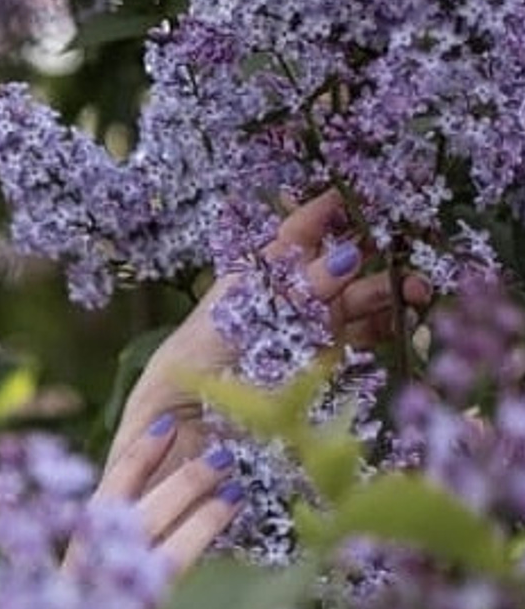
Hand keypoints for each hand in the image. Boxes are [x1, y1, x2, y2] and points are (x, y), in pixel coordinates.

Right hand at [0, 413, 241, 608]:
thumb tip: (171, 569)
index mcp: (64, 594)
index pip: (97, 511)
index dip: (129, 465)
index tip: (160, 422)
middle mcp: (73, 602)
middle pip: (123, 520)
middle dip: (171, 478)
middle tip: (216, 444)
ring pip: (143, 551)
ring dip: (189, 513)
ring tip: (232, 483)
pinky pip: (161, 600)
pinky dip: (193, 566)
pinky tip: (226, 543)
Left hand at [109, 190, 430, 470]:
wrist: (189, 417)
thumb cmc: (200, 355)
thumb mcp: (246, 311)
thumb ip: (298, 287)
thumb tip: (346, 256)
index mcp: (267, 268)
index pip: (305, 228)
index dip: (334, 208)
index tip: (366, 191)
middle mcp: (295, 291)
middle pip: (346, 262)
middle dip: (380, 253)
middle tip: (410, 251)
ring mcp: (314, 325)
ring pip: (364, 299)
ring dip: (394, 292)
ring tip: (419, 291)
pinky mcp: (327, 361)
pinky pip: (367, 338)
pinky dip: (392, 331)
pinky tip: (412, 327)